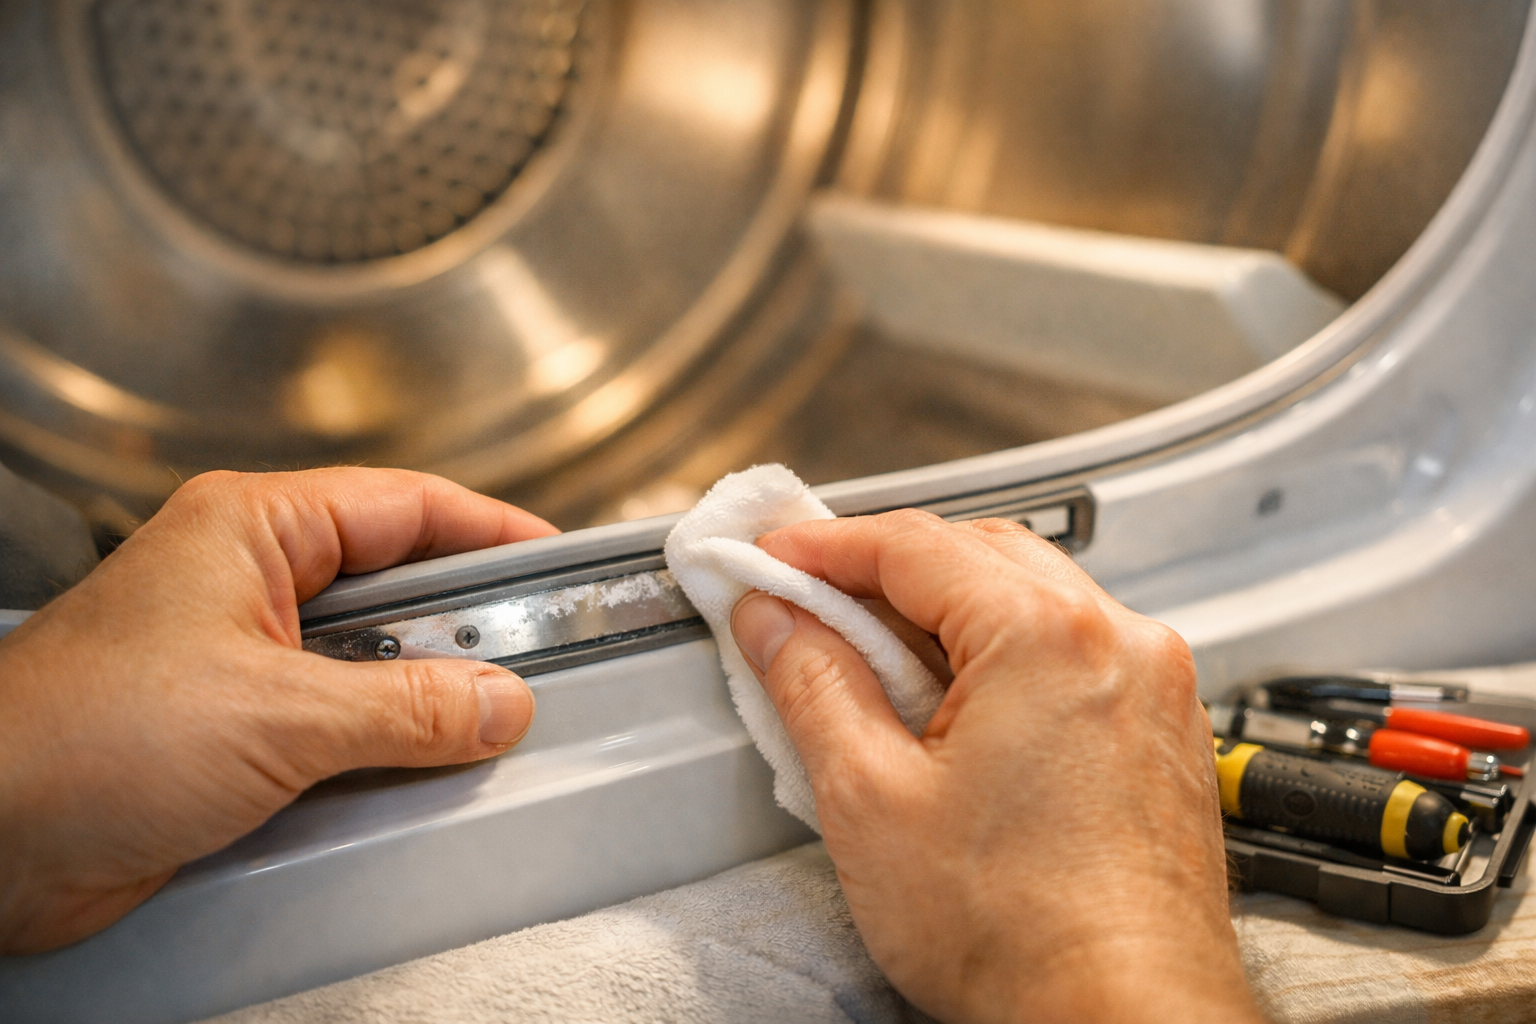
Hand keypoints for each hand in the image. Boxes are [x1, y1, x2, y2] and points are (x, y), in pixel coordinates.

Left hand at [0, 468, 556, 953]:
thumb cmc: (76, 740)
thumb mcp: (277, 715)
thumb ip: (407, 707)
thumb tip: (496, 702)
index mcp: (250, 529)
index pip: (404, 505)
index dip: (489, 531)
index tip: (554, 561)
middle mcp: (247, 584)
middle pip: (395, 585)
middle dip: (463, 628)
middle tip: (532, 659)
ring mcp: (241, 659)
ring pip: (371, 662)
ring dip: (422, 699)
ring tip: (479, 725)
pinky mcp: (235, 732)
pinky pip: (338, 726)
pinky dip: (382, 749)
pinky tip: (414, 774)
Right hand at [729, 511, 1258, 1023]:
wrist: (1123, 1020)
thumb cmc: (1023, 936)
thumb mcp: (869, 799)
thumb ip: (811, 684)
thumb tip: (775, 621)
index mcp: (1048, 637)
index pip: (912, 545)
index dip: (824, 546)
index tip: (773, 558)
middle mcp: (1119, 642)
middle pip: (977, 556)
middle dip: (884, 570)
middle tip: (807, 599)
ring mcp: (1151, 685)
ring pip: (1029, 599)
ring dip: (943, 610)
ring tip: (869, 662)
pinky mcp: (1160, 730)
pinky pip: (1071, 649)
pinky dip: (1001, 652)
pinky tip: (950, 705)